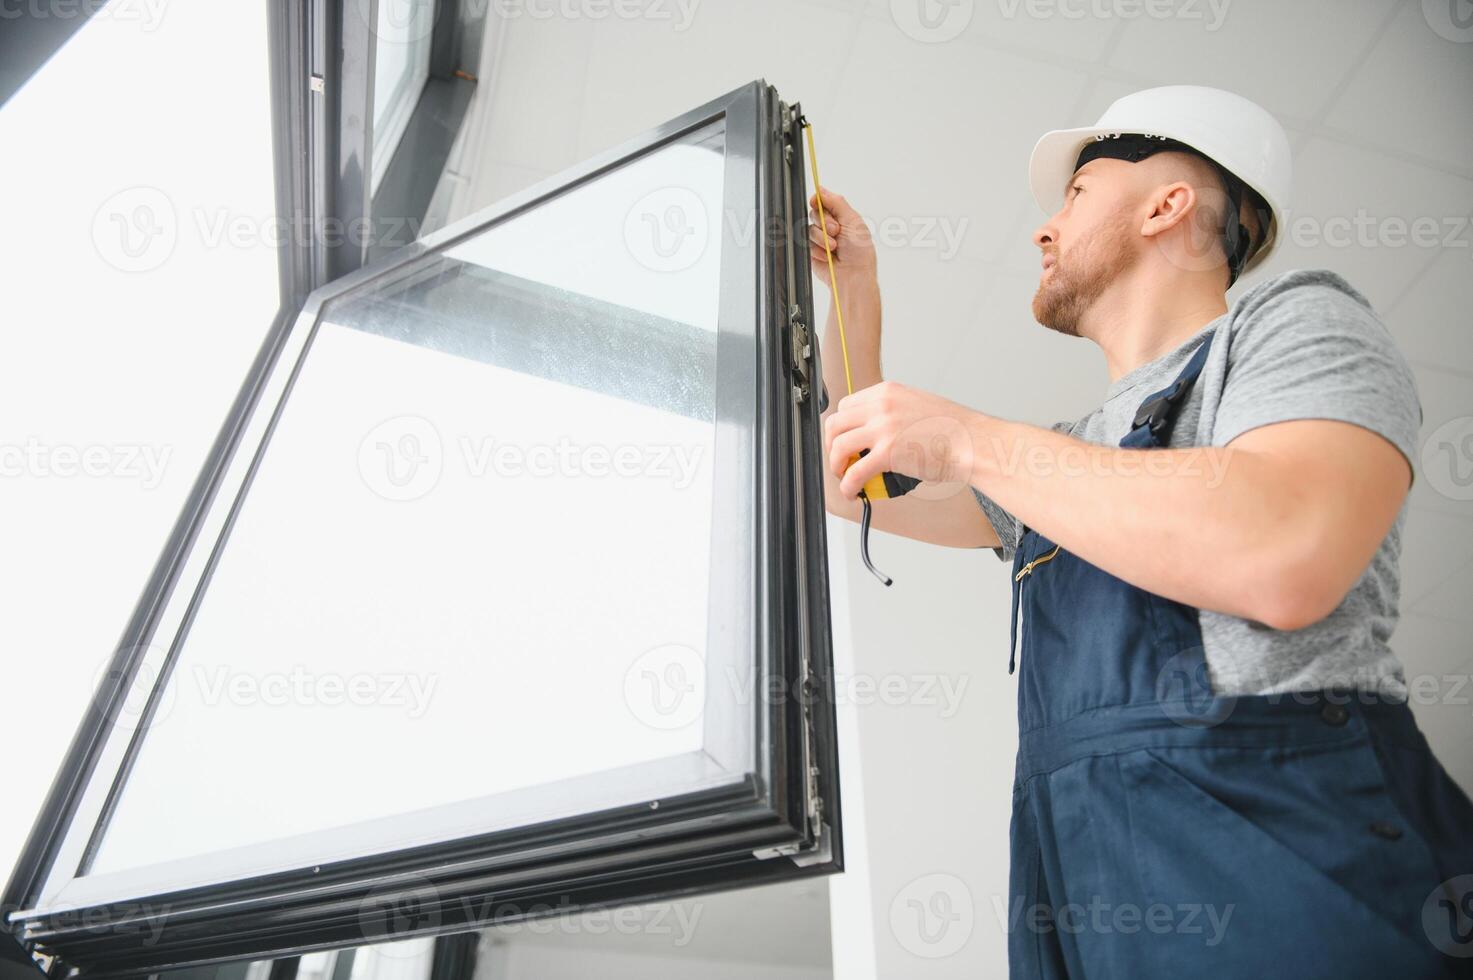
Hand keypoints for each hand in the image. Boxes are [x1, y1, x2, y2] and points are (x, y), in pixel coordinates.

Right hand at [809, 187, 876, 280]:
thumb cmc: (859, 251)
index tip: (818, 203)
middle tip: (836, 231)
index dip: (818, 201)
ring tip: (834, 247)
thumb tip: (821, 189)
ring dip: (822, 238)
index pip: (822, 201)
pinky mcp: (812, 251)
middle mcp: (829, 226)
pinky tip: (828, 256)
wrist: (853, 275)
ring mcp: (820, 239)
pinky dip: (817, 249)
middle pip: (814, 213)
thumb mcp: (852, 220)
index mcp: (841, 216)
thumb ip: (836, 202)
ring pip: (809, 228)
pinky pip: (806, 243)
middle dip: (824, 222)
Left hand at [824, 381, 980, 498]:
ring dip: (835, 465)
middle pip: (836, 423)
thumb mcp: (917, 406)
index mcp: (888, 392)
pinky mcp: (887, 452)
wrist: (973, 443)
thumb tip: (875, 433)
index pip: (847, 405)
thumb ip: (893, 414)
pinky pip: (854, 472)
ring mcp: (883, 428)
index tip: (843, 439)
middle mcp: (882, 406)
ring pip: (838, 446)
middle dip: (831, 444)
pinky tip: (853, 491)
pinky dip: (848, 485)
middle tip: (839, 459)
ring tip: (844, 476)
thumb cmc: (953, 430)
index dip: (841, 426)